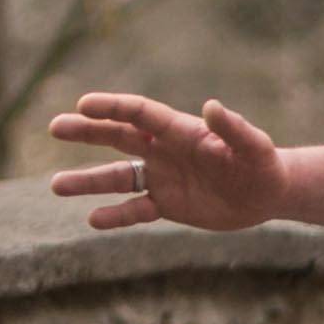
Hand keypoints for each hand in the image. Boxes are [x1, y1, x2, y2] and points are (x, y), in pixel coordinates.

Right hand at [47, 91, 288, 232]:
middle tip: (55, 126)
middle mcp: (164, 150)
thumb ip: (234, 128)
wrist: (268, 194)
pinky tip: (92, 219)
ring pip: (118, 177)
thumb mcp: (254, 147)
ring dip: (87, 180)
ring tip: (56, 185)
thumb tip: (211, 106)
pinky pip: (135, 209)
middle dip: (87, 132)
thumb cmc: (263, 165)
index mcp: (181, 131)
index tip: (84, 104)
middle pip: (118, 137)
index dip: (113, 107)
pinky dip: (115, 215)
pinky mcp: (166, 204)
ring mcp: (162, 177)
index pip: (140, 114)